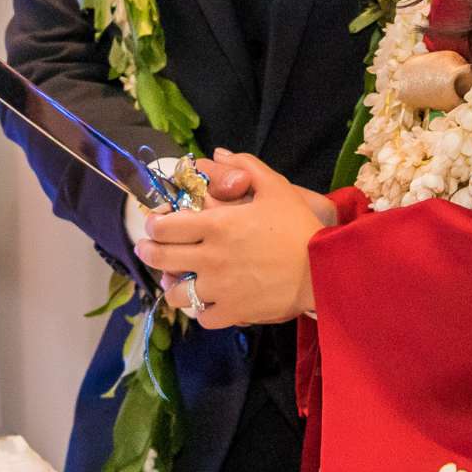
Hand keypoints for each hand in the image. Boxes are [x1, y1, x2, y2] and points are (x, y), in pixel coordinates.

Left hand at [133, 150, 330, 327]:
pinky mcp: (232, 312)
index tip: (153, 226)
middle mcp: (209, 257)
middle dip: (148, 252)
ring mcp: (219, 288)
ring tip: (177, 280)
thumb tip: (219, 153)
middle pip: (160, 258)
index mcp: (215, 225)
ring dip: (174, 285)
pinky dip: (200, 311)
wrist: (324, 269)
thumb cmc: (299, 226)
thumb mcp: (276, 187)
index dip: (152, 225)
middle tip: (147, 249)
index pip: (164, 226)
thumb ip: (246, 166)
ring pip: (176, 294)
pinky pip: (202, 318)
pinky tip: (206, 303)